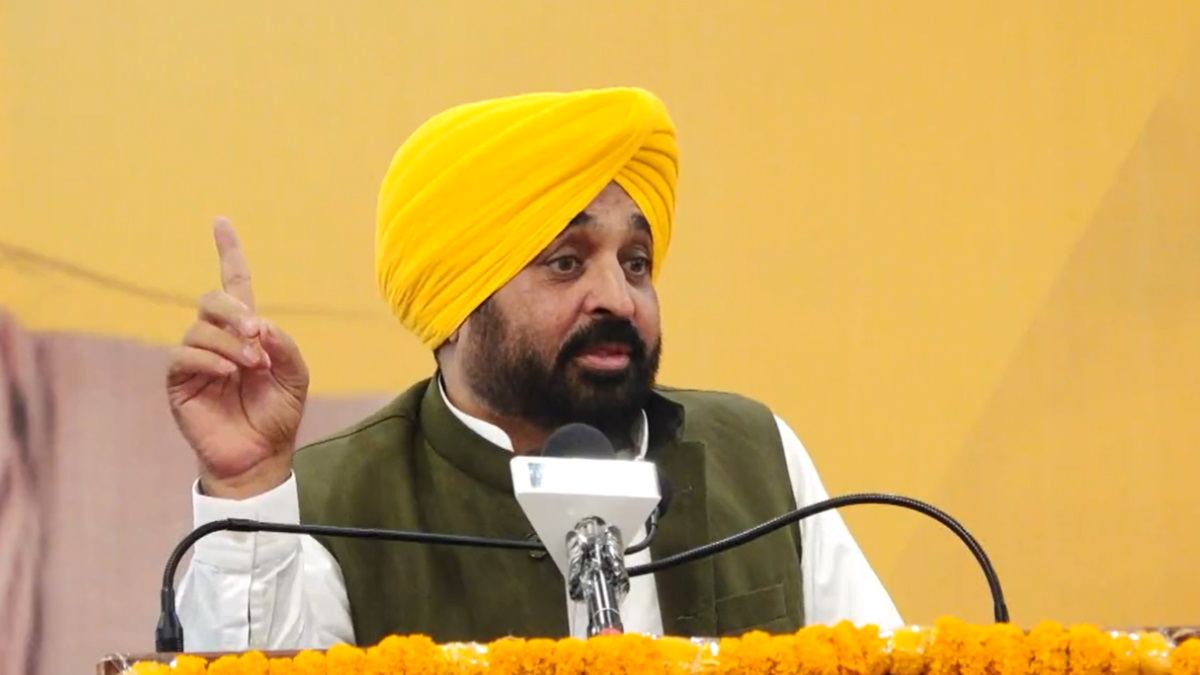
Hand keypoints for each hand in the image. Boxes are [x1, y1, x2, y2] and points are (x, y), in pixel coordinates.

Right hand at [167, 218, 309, 498]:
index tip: (221, 221)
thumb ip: (284, 344)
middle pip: (211, 299)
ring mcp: (196, 359)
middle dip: (233, 310)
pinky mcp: (180, 382)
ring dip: (229, 342)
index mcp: (246, 331)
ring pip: (199, 328)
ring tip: (251, 366)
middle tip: (257, 334)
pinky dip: (210, 359)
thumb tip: (259, 323)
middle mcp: (217, 339)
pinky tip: (229, 373)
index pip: (234, 284)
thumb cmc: (277, 416)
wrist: (260, 456)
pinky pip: (185, 355)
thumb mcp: (295, 376)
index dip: (228, 252)